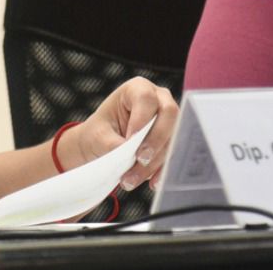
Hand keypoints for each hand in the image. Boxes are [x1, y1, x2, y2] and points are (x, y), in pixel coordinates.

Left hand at [59, 78, 177, 189]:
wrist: (102, 144)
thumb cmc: (99, 132)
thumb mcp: (99, 135)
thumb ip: (114, 142)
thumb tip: (128, 154)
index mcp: (136, 89)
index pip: (146, 99)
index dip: (142, 119)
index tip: (130, 139)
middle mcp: (158, 99)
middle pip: (169, 115)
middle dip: (155, 140)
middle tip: (139, 159)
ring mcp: (168, 119)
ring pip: (171, 138)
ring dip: (154, 162)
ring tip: (131, 179)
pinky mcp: (172, 139)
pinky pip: (173, 154)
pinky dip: (161, 171)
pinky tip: (151, 182)